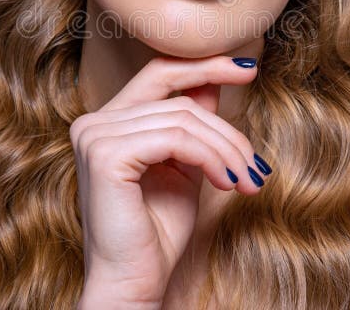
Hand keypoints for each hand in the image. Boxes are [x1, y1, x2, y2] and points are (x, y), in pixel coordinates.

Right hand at [71, 55, 269, 306]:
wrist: (135, 283)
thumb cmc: (158, 231)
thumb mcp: (184, 165)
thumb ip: (192, 123)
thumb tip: (215, 80)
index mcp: (108, 121)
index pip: (159, 73)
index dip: (204, 66)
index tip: (248, 69)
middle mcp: (94, 122)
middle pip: (178, 98)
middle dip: (226, 127)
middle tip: (255, 163)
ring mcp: (95, 136)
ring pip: (184, 119)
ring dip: (226, 151)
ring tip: (247, 181)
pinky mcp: (105, 155)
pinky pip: (176, 139)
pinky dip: (211, 158)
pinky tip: (227, 183)